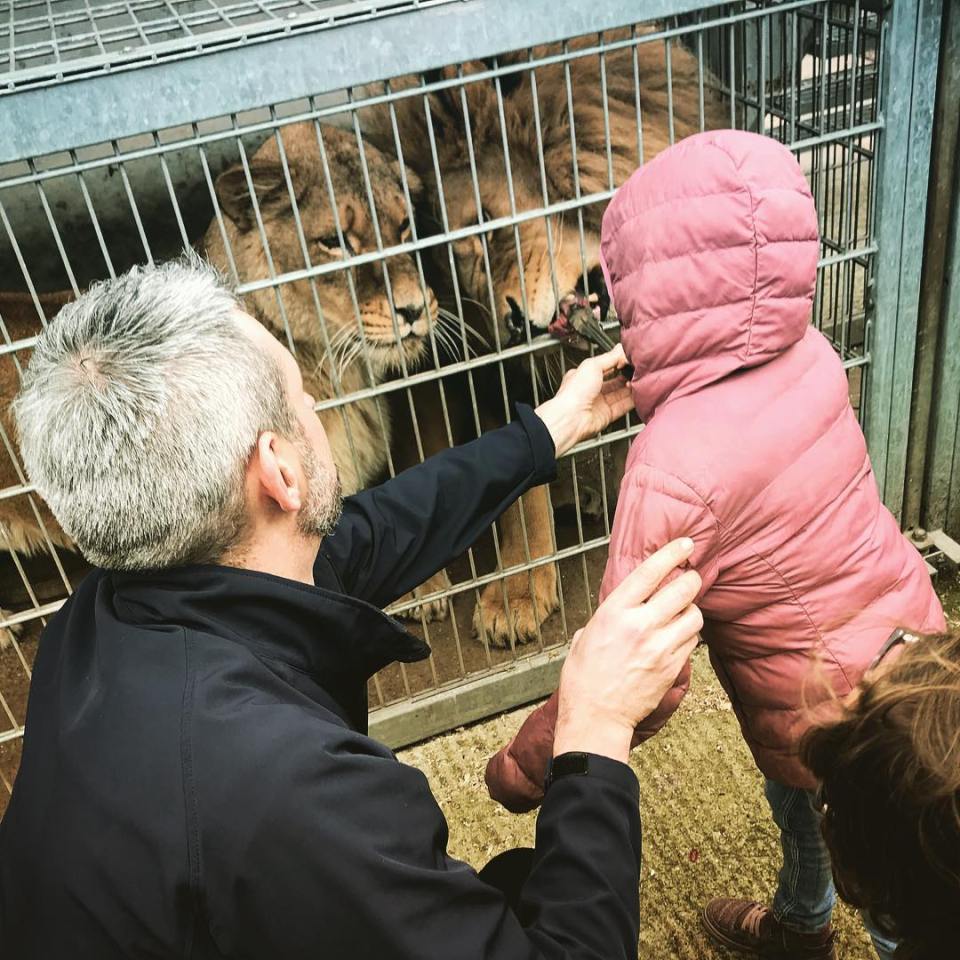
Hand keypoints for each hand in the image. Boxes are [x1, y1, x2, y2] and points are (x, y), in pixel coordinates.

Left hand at [534, 345, 632, 457]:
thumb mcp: (592, 365)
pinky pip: (623, 406)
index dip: (616, 362)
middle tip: (637, 370)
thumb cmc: (573, 393)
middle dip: (626, 375)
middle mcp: (590, 390)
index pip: (603, 366)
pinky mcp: (606, 416)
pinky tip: (638, 393)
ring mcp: (598, 403)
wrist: (570, 418)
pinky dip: (632, 400)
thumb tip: (621, 350)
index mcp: (582, 376)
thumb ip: (610, 357)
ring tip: (639, 379)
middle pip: (613, 381)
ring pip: (620, 394)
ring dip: (630, 387)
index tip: (628, 358)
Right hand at [553, 538, 702, 762]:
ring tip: (681, 614)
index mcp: (614, 612)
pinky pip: (692, 642)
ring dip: (691, 610)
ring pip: (694, 615)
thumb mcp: (584, 637)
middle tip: (689, 579)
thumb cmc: (583, 679)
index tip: (686, 545)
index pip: (651, 572)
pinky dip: (688, 635)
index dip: (672, 554)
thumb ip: (607, 617)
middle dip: (691, 580)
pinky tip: (676, 638)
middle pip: (683, 589)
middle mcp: (640, 625)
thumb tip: (621, 608)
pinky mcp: (673, 667)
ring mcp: (660, 647)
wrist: (596, 718)